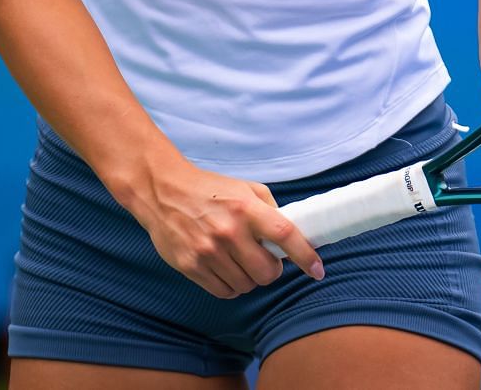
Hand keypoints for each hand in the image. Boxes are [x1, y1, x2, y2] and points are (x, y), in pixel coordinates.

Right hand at [128, 161, 323, 298]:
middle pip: (267, 272)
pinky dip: (231, 286)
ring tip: (239, 261)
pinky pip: (224, 291)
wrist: (162, 192)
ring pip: (246, 286)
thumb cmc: (209, 189)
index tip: (318, 270)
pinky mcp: (191, 266)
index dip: (306, 255)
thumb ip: (270, 210)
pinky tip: (225, 269)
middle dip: (271, 271)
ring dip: (249, 279)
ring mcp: (208, 251)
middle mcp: (228, 231)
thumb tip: (290, 236)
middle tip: (264, 260)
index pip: (285, 235)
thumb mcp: (245, 188)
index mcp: (246, 208)